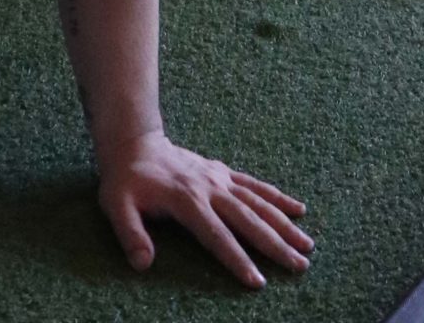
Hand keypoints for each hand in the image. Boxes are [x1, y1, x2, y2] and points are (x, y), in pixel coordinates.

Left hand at [98, 130, 312, 288]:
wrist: (134, 142)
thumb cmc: (125, 180)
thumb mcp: (115, 206)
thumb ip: (130, 234)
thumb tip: (143, 264)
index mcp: (187, 200)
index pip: (217, 236)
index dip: (237, 259)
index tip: (257, 281)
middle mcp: (209, 188)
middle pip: (248, 219)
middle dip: (275, 244)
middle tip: (300, 266)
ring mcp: (219, 178)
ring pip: (258, 202)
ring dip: (284, 223)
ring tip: (308, 245)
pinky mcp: (223, 172)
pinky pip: (254, 185)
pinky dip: (277, 197)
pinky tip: (299, 209)